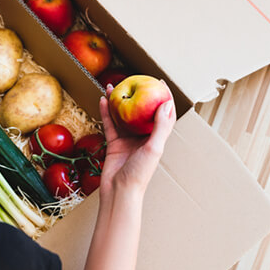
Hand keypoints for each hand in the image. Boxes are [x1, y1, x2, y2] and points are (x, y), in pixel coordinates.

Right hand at [97, 83, 175, 198]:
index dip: (163, 97)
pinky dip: (106, 112)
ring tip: (112, 86)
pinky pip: (109, 124)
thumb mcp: (154, 148)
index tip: (159, 81)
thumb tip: (167, 103)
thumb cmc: (140, 173)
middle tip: (133, 78)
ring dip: (118, 101)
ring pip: (122, 115)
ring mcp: (128, 139)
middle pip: (140, 111)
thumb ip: (160, 126)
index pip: (163, 113)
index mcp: (156, 138)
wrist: (119, 191)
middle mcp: (143, 137)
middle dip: (137, 94)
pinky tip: (102, 100)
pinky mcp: (114, 143)